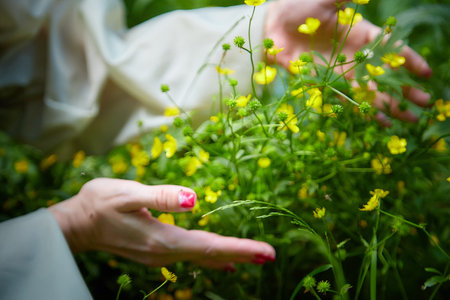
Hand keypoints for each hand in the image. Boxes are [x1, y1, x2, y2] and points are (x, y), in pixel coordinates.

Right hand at [49, 178, 274, 269]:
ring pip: (202, 257)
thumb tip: (194, 199)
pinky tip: (223, 262)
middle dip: (241, 254)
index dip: (239, 248)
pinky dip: (212, 257)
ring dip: (230, 256)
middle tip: (269, 255)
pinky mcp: (156, 251)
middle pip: (210, 255)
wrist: (77, 225)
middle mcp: (164, 252)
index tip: (265, 251)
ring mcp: (160, 255)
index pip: (209, 246)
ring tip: (254, 257)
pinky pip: (191, 256)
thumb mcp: (128, 193)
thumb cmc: (100, 203)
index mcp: (162, 239)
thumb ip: (162, 197)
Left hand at [264, 0, 431, 123]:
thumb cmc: (300, 6)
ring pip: (370, 92)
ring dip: (389, 106)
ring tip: (409, 120)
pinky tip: (378, 122)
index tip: (426, 74)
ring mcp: (340, 72)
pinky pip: (346, 100)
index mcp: (360, 34)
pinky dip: (362, 111)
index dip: (409, 61)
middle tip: (425, 104)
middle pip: (385, 76)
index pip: (390, 49)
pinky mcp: (324, 83)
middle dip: (405, 90)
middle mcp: (354, 56)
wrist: (272, 25)